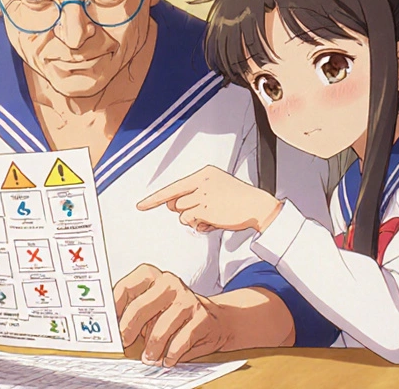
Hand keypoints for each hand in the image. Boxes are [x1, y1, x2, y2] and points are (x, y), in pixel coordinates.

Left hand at [114, 264, 230, 366]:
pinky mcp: (201, 317)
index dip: (114, 308)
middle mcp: (169, 283)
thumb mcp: (151, 306)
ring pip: (160, 328)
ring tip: (149, 357)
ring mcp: (186, 299)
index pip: (126, 287)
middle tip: (125, 342)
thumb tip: (111, 328)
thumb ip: (132, 310)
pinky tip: (168, 359)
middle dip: (129, 329)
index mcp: (152, 276)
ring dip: (152, 348)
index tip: (109, 324)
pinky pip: (180, 341)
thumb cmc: (173, 314)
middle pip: (140, 307)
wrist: (213, 320)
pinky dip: (171, 354)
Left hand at [137, 165, 282, 232]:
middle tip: (199, 211)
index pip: (173, 186)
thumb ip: (196, 192)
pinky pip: (190, 221)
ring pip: (181, 214)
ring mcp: (203, 196)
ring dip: (193, 219)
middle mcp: (201, 182)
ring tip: (211, 216)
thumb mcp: (217, 186)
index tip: (140, 205)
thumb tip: (175, 205)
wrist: (257, 206)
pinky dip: (199, 225)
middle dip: (181, 210)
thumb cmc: (239, 198)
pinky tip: (213, 222)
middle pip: (174, 202)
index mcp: (204, 173)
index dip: (154, 198)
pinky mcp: (206, 209)